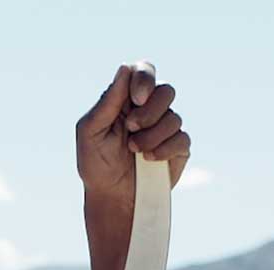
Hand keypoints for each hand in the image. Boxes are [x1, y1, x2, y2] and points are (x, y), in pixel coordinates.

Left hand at [76, 60, 190, 204]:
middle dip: (149, 111)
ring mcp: (166, 129)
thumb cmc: (96, 164)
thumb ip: (108, 101)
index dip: (144, 79)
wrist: (112, 197)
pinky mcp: (178, 149)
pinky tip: (149, 160)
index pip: (144, 71)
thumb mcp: (91, 131)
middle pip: (166, 91)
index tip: (136, 98)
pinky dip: (164, 149)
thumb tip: (125, 68)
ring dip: (152, 135)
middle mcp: (149, 110)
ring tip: (134, 151)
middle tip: (131, 127)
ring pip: (174, 117)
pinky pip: (182, 139)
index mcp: (126, 100)